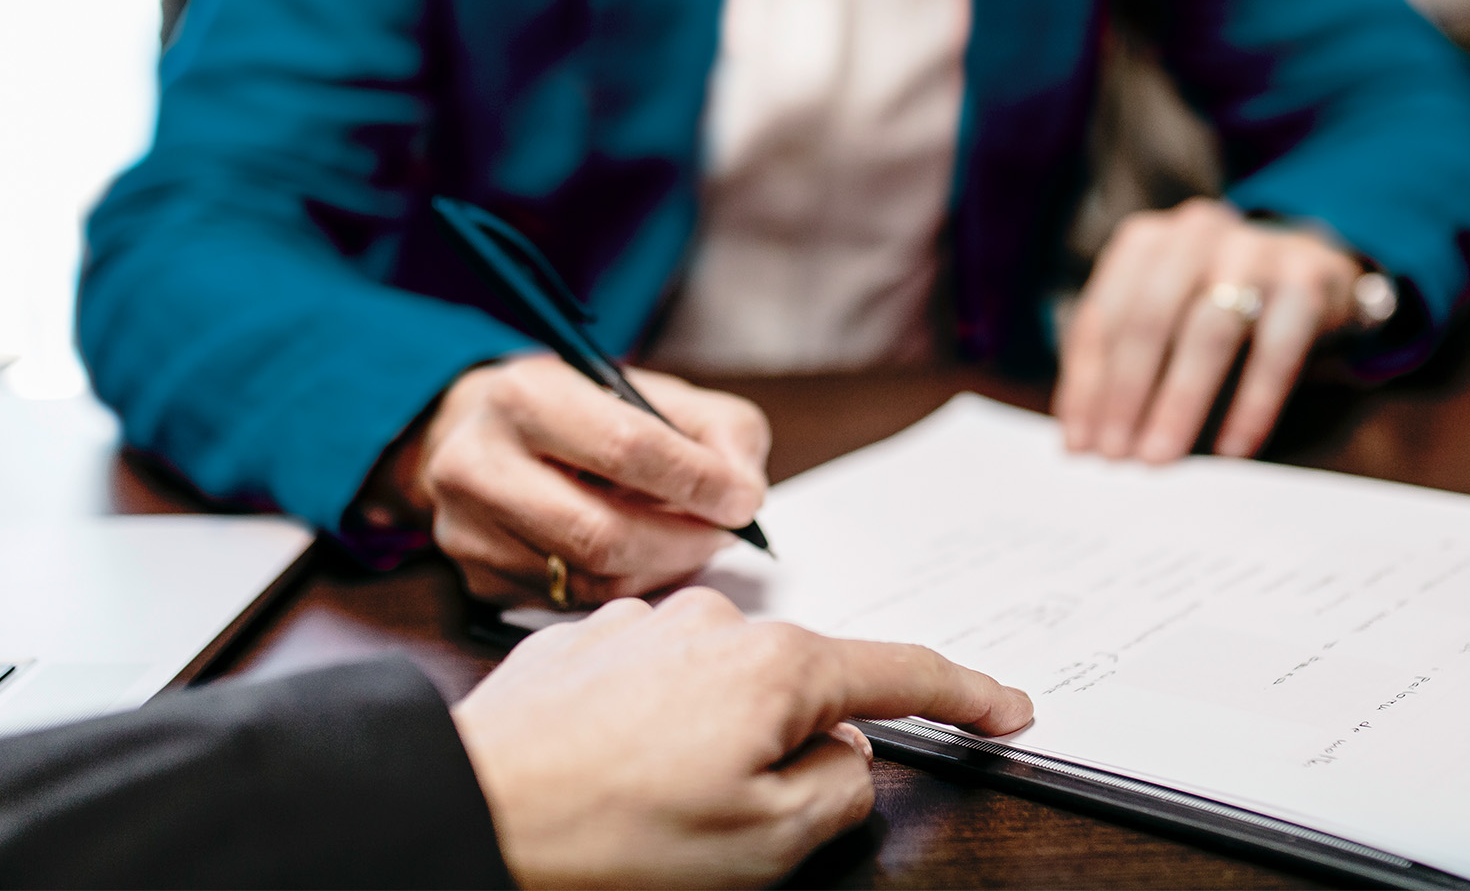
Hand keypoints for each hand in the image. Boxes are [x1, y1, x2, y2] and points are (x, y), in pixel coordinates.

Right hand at [396, 356, 770, 606]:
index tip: (743, 500)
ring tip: (688, 541)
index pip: (627, 448)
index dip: (698, 481)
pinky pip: (572, 602)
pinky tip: (643, 558)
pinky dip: (626, 587)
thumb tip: (743, 491)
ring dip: (660, 569)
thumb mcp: (656, 392)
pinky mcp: (477, 578)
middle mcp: (478, 464)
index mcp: (525, 396)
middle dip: (682, 542)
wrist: (487, 434)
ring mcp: (468, 530)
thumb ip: (718, 429)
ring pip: (589, 580)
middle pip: (602, 534)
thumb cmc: (584, 412)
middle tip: (722, 534)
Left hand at [453, 587, 1031, 886]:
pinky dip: (648, 728)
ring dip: (710, 740)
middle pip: (799, 685)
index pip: (901, 673)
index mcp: (776, 668)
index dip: (966, 695)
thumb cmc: (606, 842)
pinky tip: (608, 776)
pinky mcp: (583, 640)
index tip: (1007, 711)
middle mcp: (714, 622)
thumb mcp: (763, 846)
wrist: (462, 814)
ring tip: (648, 808)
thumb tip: (847, 759)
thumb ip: (838, 793)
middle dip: (792, 748)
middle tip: (734, 825)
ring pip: (718, 685)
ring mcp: (643, 622)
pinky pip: (650, 681)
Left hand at [1053, 198, 1360, 462]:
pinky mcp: (1308, 279)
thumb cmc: (1216, 308)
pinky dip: (1252, 404)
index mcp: (1146, 242)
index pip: (1102, 317)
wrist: (1314, 275)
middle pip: (1149, 318)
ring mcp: (1255, 250)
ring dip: (1179, 402)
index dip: (1086, 385)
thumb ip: (1118, 371)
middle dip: (1126, 393)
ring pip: (1209, 331)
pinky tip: (1231, 449)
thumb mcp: (1161, 326)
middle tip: (1116, 457)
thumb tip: (1080, 442)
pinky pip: (1277, 349)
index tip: (1079, 444)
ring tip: (1159, 458)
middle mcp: (1196, 234)